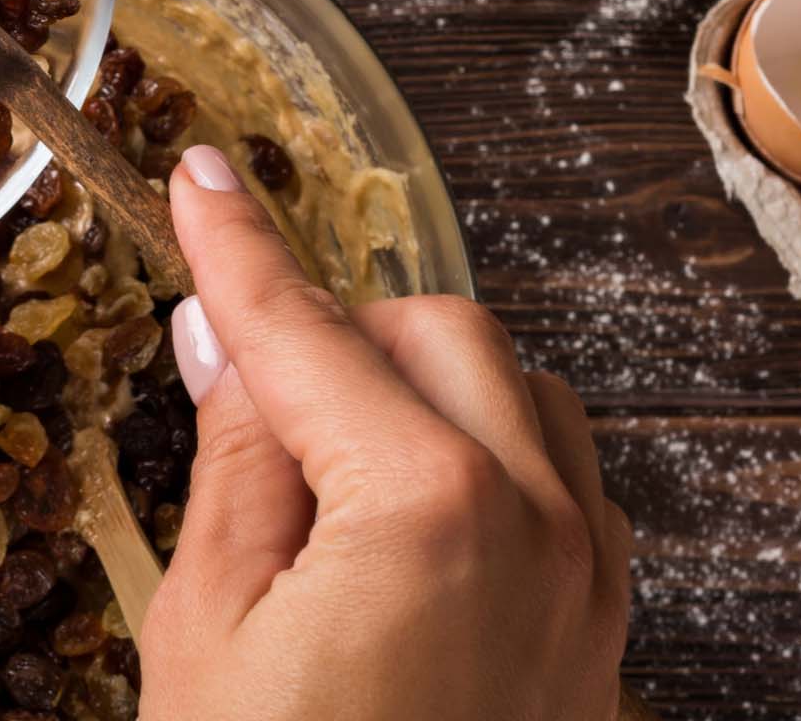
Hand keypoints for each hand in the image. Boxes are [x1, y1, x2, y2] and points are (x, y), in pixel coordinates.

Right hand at [141, 145, 632, 720]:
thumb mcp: (206, 625)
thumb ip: (234, 457)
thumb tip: (219, 340)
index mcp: (424, 506)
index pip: (302, 330)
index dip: (235, 243)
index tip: (200, 174)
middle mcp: (537, 519)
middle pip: (433, 329)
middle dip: (333, 325)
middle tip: (237, 373)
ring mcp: (587, 576)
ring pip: (514, 387)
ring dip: (415, 381)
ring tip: (317, 448)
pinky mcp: (600, 626)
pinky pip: (562, 474)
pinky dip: (483, 447)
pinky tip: (402, 499)